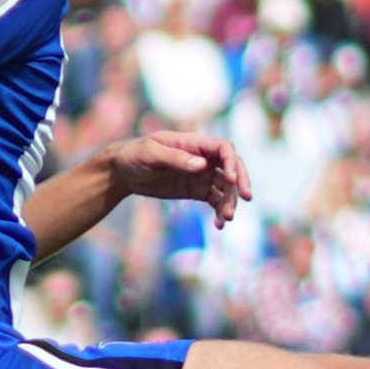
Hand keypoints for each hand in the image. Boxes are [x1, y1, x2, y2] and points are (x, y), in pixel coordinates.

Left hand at [89, 129, 248, 220]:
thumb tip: (201, 165)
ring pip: (225, 188)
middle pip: (232, 167)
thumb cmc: (134, 155)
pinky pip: (215, 201)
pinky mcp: (197, 191)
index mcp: (194, 143)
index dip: (231, 162)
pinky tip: (219, 225)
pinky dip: (219, 212)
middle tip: (246, 198)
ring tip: (226, 219)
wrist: (123, 172)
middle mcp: (203, 158)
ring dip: (229, 202)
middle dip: (241, 181)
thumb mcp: (150, 153)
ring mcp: (202, 175)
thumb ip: (175, 158)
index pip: (223, 148)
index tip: (231, 179)